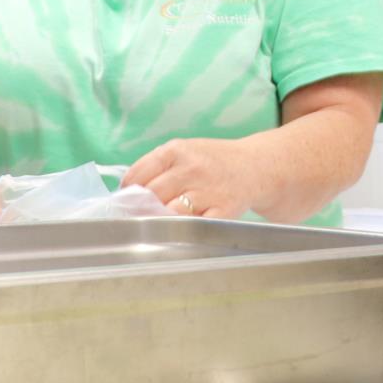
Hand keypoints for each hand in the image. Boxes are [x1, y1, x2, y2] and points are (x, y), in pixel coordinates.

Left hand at [122, 138, 258, 218]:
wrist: (256, 166)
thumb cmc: (213, 161)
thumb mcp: (184, 152)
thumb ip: (156, 168)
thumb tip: (127, 193)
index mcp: (176, 151)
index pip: (137, 175)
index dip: (128, 191)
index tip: (127, 199)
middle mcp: (191, 169)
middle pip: (150, 196)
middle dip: (142, 208)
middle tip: (141, 215)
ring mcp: (208, 191)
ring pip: (168, 214)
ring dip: (160, 221)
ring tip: (160, 223)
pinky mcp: (222, 211)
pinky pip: (193, 227)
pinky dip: (183, 231)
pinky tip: (182, 228)